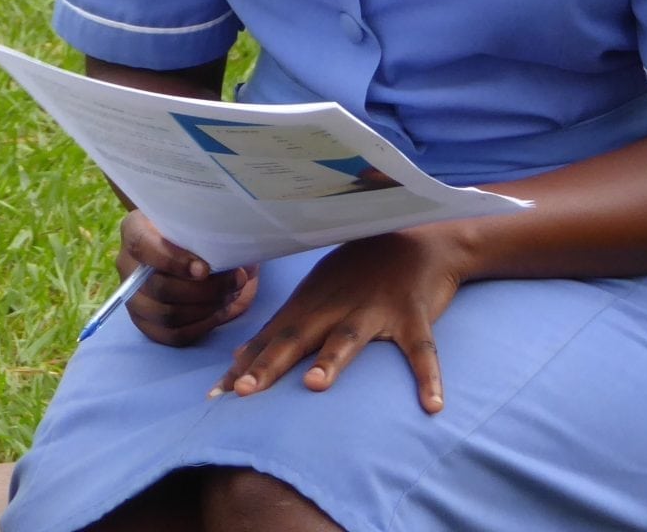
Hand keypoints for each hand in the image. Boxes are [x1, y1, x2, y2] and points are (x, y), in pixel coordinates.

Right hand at [119, 210, 256, 346]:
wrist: (190, 250)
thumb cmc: (196, 230)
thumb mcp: (199, 220)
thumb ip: (208, 230)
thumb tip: (234, 251)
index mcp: (134, 230)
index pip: (142, 246)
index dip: (173, 260)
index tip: (205, 269)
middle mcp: (127, 265)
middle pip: (158, 287)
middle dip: (204, 290)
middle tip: (236, 281)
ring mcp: (133, 298)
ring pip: (166, 315)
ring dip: (206, 309)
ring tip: (230, 296)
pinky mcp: (146, 323)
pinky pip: (172, 335)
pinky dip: (201, 326)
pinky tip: (219, 312)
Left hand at [218, 228, 467, 413]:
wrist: (418, 241)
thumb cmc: (359, 272)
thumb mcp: (316, 294)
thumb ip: (284, 326)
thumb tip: (242, 356)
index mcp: (310, 303)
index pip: (269, 337)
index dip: (243, 365)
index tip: (214, 394)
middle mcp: (334, 307)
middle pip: (296, 338)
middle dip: (268, 364)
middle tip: (242, 391)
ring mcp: (373, 310)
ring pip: (348, 338)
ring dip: (330, 361)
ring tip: (313, 385)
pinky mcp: (412, 315)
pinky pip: (421, 349)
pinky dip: (428, 376)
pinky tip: (432, 405)